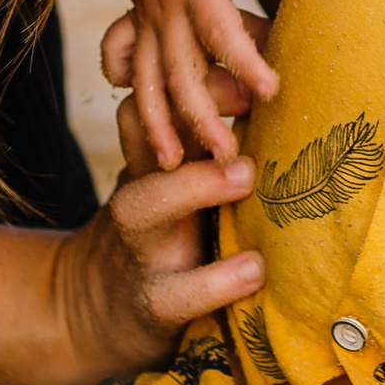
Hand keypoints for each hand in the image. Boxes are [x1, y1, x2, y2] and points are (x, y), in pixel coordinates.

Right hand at [47, 92, 268, 384]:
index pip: (160, 99)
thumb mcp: (177, 189)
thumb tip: (293, 101)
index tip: (254, 68)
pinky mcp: (151, 303)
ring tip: (244, 177)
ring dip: (193, 185)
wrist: (90, 316)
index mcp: (157, 161)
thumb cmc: (163, 240)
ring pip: (142, 205)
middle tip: (250, 99)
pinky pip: (175, 291)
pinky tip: (253, 270)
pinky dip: (215, 281)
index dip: (200, 76)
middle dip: (191, 111)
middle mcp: (142, 192)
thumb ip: (218, 153)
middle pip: (141, 132)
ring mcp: (141, 247)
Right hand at [116, 0, 337, 168]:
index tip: (270, 91)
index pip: (218, 30)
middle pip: (179, 70)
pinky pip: (133, 72)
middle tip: (229, 156)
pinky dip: (139, 106)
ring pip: (147, 80)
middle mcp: (165, 5)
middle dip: (200, 114)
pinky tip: (150, 142)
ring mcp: (148, 18)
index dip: (243, 60)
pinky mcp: (141, 23)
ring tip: (177, 166)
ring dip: (160, 124)